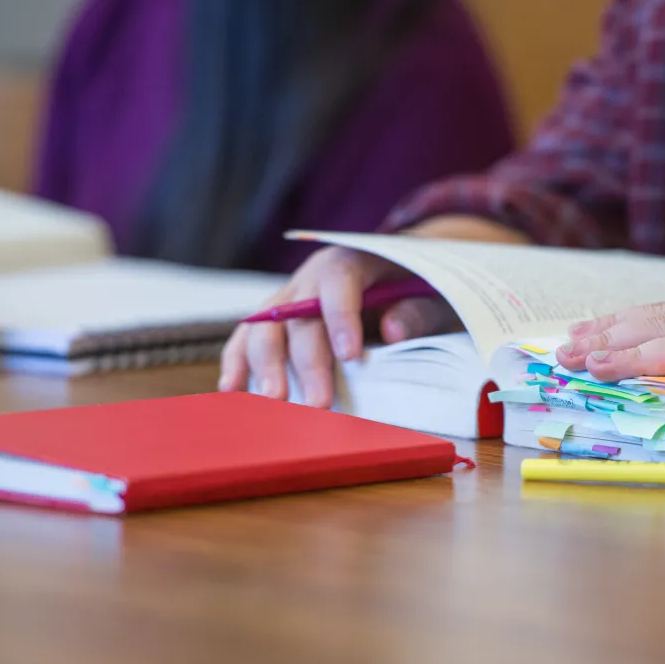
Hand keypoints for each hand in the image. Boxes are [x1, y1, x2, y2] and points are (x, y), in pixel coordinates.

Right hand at [218, 245, 457, 406]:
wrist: (398, 272)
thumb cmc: (417, 287)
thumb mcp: (431, 294)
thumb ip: (417, 311)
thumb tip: (394, 331)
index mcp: (351, 259)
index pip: (340, 284)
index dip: (342, 318)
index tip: (351, 356)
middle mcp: (312, 276)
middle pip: (299, 315)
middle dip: (307, 362)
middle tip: (318, 403)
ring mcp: (288, 297)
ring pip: (265, 326)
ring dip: (265, 365)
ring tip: (272, 402)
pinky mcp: (274, 320)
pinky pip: (248, 337)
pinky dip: (238, 361)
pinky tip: (232, 388)